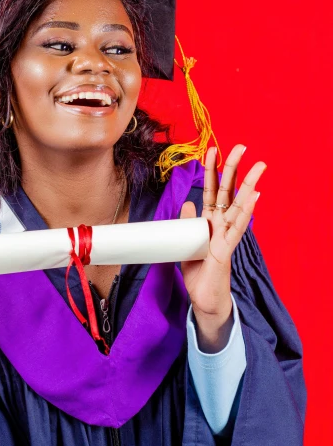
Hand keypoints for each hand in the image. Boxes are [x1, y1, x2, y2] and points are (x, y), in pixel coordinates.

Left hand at [180, 145, 265, 350]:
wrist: (203, 299)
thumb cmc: (198, 272)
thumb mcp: (187, 243)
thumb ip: (187, 223)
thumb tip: (188, 202)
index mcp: (210, 221)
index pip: (212, 190)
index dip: (211, 170)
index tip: (210, 149)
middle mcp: (221, 224)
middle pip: (229, 191)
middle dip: (234, 168)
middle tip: (241, 146)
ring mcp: (226, 235)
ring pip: (239, 205)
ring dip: (249, 185)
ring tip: (259, 166)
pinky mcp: (227, 249)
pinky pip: (238, 228)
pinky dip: (246, 212)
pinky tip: (255, 197)